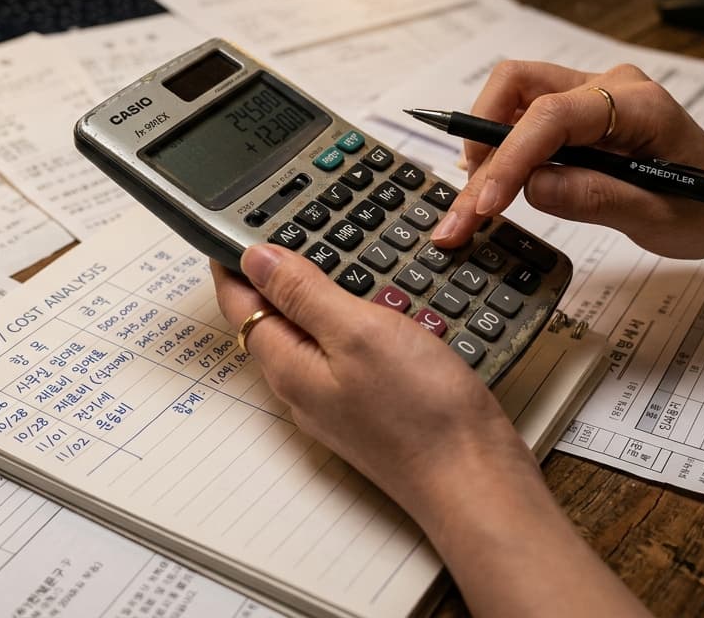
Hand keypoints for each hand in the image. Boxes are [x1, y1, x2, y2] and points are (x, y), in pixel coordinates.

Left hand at [210, 245, 535, 518]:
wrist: (473, 477)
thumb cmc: (420, 411)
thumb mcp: (357, 332)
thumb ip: (303, 294)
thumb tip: (254, 258)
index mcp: (288, 366)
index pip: (239, 305)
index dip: (231, 263)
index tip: (233, 225)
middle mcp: (303, 387)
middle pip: (270, 320)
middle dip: (270, 276)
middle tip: (281, 228)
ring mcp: (337, 400)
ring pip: (310, 336)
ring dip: (313, 295)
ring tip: (328, 253)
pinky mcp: (370, 406)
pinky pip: (345, 352)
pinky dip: (350, 320)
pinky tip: (374, 305)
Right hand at [430, 61, 703, 258]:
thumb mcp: (657, 217)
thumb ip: (593, 198)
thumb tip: (531, 187)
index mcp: (638, 105)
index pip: (552, 116)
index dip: (510, 158)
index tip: (484, 205)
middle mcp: (609, 85)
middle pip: (518, 84)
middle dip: (482, 141)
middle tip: (465, 207)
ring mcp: (592, 93)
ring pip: (513, 95)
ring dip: (485, 142)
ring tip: (478, 199)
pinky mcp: (579, 110)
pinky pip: (524, 114)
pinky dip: (501, 147)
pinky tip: (497, 186)